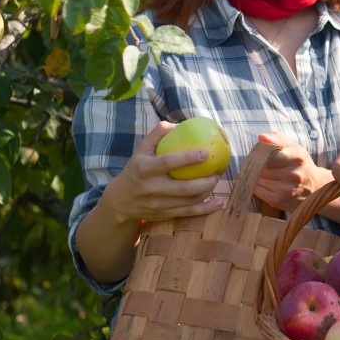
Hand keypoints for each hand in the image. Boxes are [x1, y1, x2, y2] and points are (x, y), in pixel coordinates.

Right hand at [98, 122, 224, 227]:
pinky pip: (188, 213)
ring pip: (188, 202)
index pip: (168, 163)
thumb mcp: (141, 150)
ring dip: (206, 192)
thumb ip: (156, 135)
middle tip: (216, 172)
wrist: (120, 201)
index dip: (188, 158)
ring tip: (215, 181)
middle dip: (204, 182)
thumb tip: (177, 124)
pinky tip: (218, 203)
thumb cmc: (136, 170)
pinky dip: (205, 209)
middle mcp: (151, 188)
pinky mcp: (164, 215)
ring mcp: (158, 205)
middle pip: (183, 188)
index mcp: (144, 169)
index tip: (205, 153)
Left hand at [250, 132, 331, 212]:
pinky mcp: (280, 201)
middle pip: (262, 168)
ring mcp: (287, 190)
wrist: (316, 187)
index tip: (258, 154)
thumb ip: (277, 139)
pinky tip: (262, 183)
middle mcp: (294, 174)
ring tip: (262, 174)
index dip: (259, 154)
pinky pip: (258, 191)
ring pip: (258, 179)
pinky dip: (256, 186)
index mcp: (297, 158)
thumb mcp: (293, 147)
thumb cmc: (301, 164)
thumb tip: (261, 137)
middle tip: (258, 164)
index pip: (268, 155)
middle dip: (256, 165)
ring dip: (256, 176)